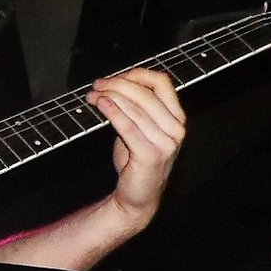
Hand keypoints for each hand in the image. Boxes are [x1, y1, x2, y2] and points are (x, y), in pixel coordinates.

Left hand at [88, 67, 187, 223]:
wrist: (138, 196)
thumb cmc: (137, 161)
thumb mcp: (140, 128)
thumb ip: (135, 107)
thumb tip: (113, 83)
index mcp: (176, 118)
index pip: (162, 82)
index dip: (137, 74)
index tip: (114, 76)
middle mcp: (176, 129)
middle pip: (146, 93)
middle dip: (118, 84)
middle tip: (98, 85)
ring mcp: (166, 143)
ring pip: (136, 108)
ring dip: (111, 97)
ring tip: (94, 95)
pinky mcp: (151, 155)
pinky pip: (129, 126)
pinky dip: (113, 112)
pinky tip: (101, 104)